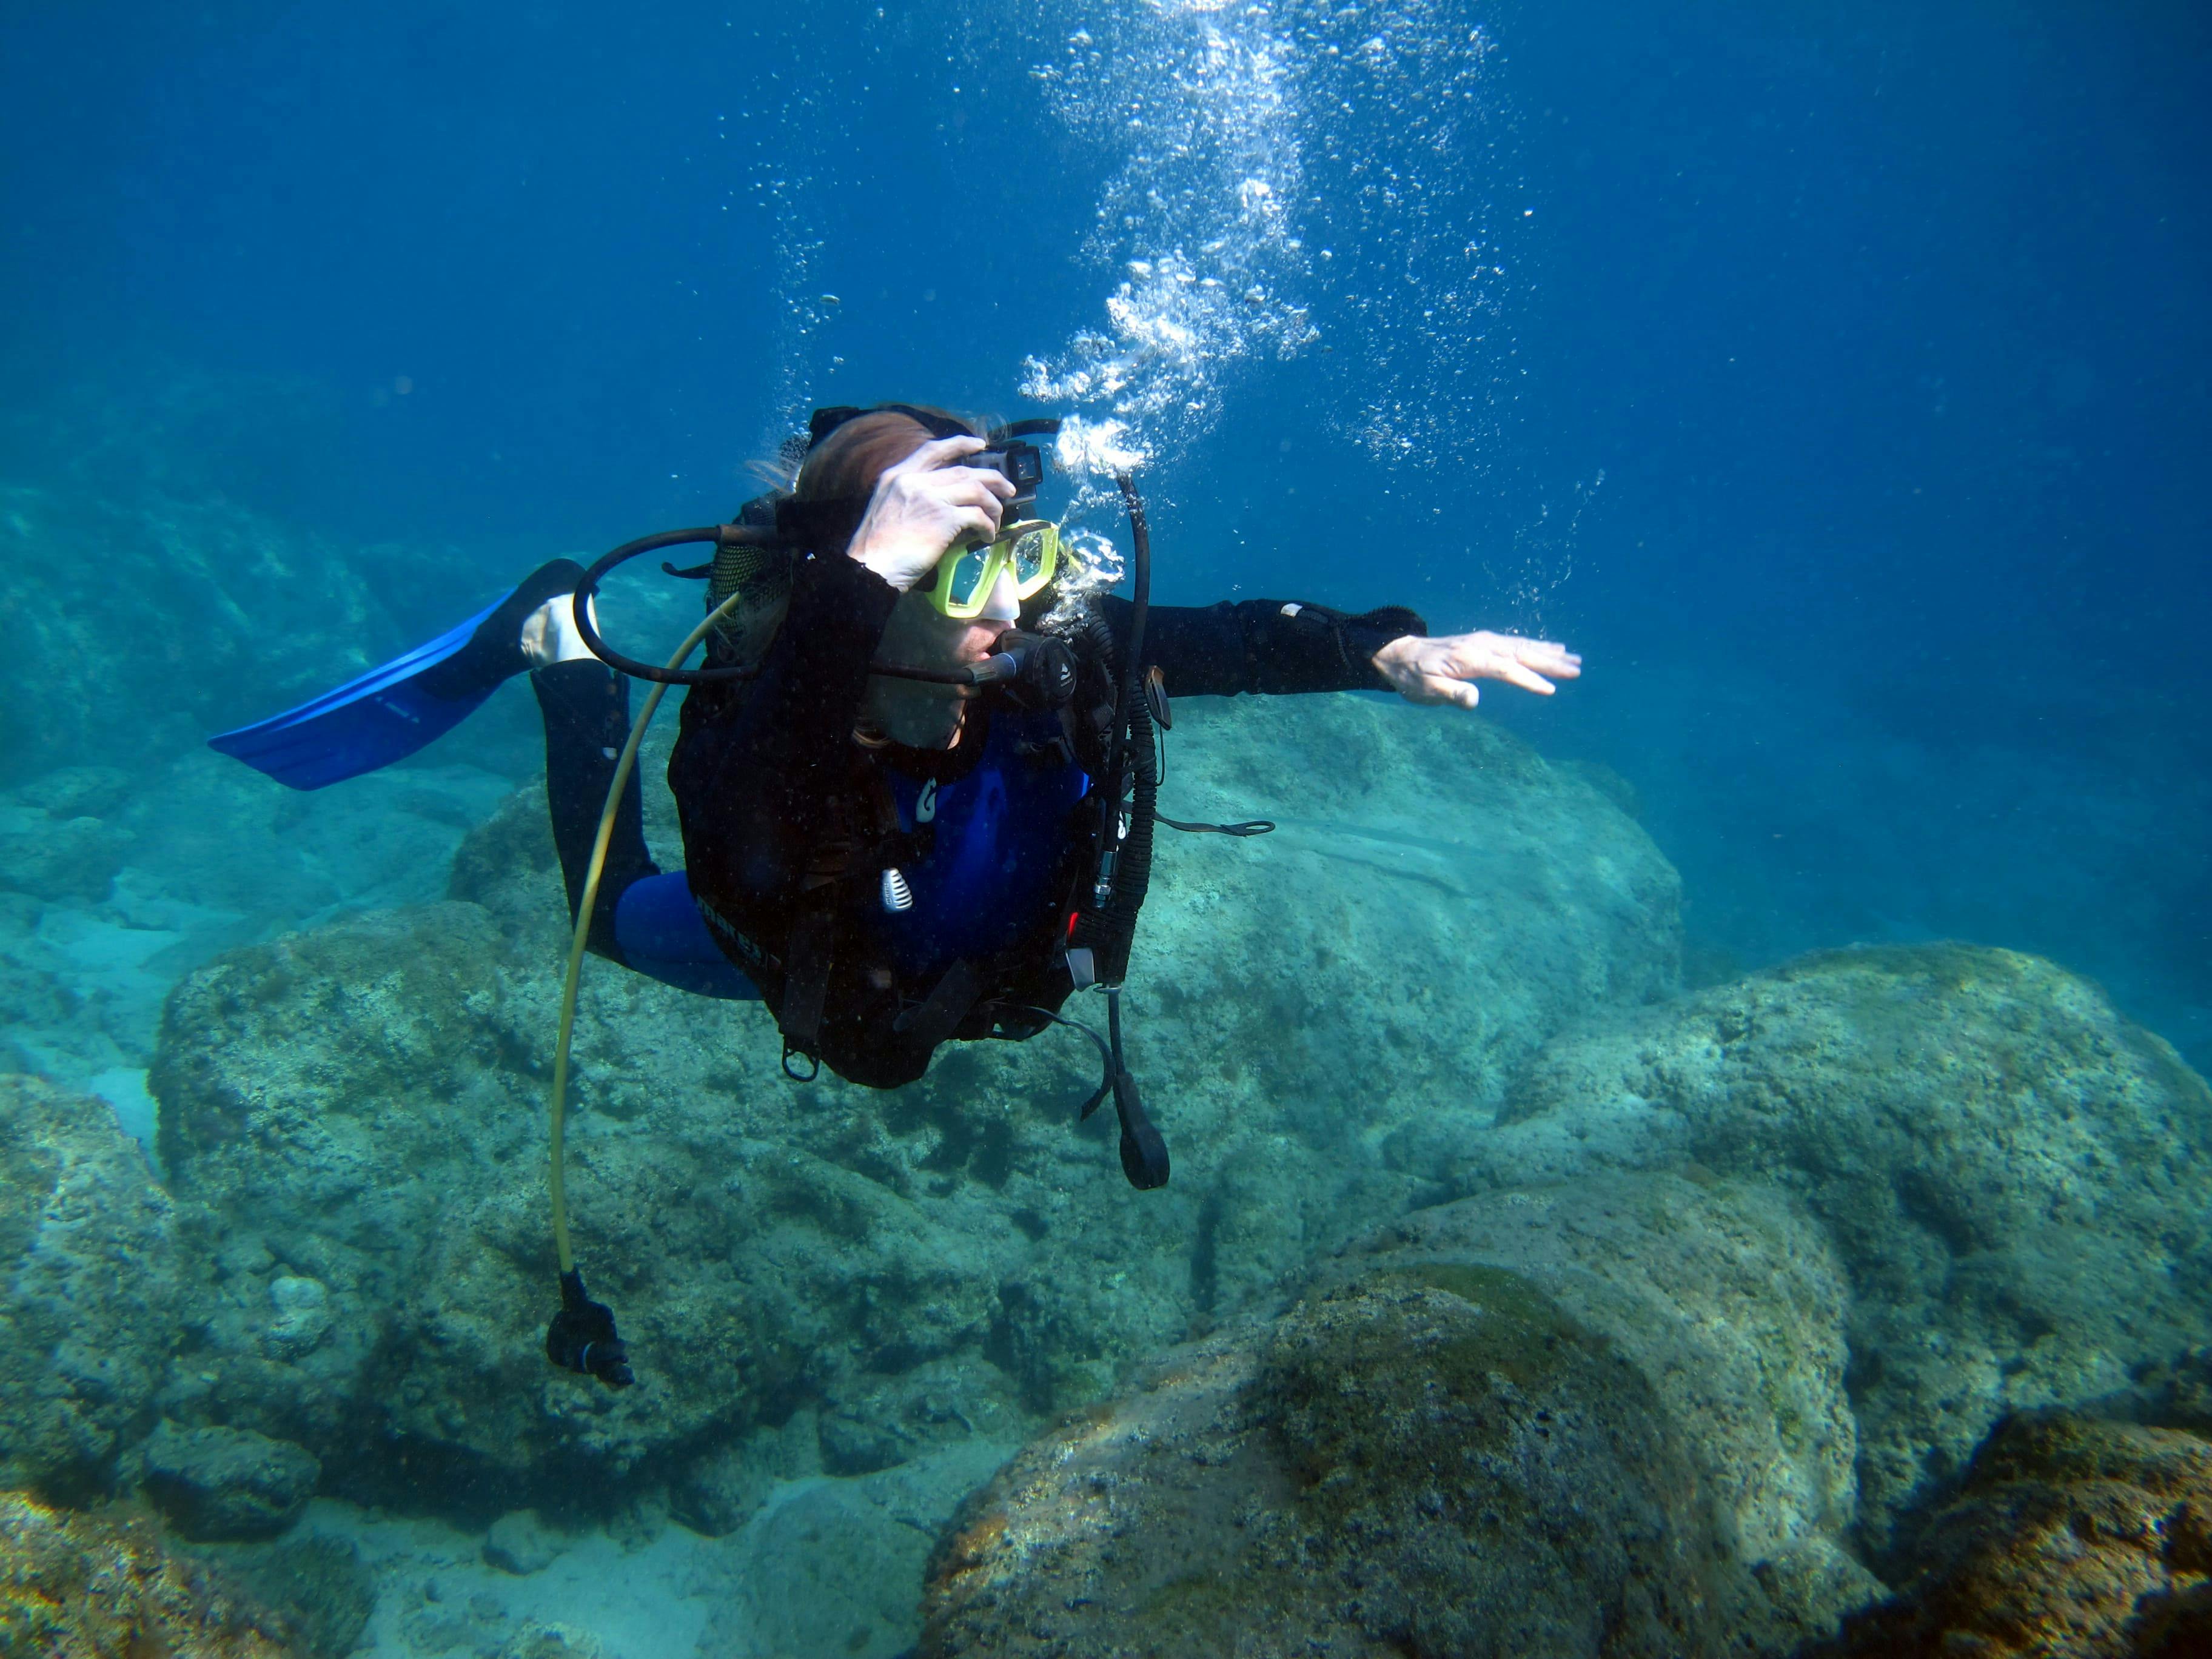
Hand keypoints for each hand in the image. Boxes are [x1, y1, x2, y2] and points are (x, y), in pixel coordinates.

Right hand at [846, 436, 1014, 591]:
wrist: (871, 568)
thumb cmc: (877, 548)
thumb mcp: (886, 508)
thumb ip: (910, 496)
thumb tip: (944, 501)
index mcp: (897, 475)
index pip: (933, 450)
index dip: (960, 444)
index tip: (980, 445)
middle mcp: (914, 480)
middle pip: (963, 470)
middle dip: (991, 478)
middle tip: (1008, 489)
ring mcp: (930, 497)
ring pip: (975, 490)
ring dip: (992, 505)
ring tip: (997, 519)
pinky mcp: (943, 518)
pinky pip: (977, 516)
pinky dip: (987, 526)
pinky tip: (986, 537)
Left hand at [1371, 630, 1581, 709]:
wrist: (1400, 654)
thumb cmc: (1414, 677)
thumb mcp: (1426, 690)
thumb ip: (1452, 694)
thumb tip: (1475, 700)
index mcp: (1468, 658)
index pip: (1504, 670)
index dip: (1527, 680)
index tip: (1550, 689)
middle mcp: (1480, 645)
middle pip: (1521, 654)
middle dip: (1550, 662)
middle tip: (1577, 669)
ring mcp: (1484, 641)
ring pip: (1522, 646)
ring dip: (1548, 653)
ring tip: (1573, 659)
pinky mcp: (1485, 642)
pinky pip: (1516, 642)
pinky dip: (1536, 645)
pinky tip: (1552, 648)